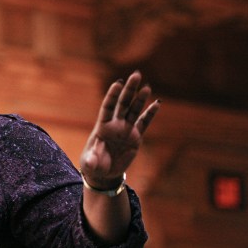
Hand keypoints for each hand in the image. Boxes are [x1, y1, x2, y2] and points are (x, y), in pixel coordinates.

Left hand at [80, 71, 160, 188]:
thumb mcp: (90, 164)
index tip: (118, 83)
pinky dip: (150, 114)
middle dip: (129, 90)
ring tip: (147, 86)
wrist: (104, 172)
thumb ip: (91, 161)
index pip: (108, 107)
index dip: (112, 95)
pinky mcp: (135, 137)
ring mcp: (126, 130)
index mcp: (102, 127)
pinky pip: (144, 123)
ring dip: (140, 99)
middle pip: (123, 104)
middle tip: (136, 75)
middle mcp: (115, 125)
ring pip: (134, 111)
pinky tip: (157, 103)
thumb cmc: (93, 165)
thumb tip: (91, 162)